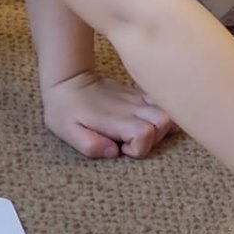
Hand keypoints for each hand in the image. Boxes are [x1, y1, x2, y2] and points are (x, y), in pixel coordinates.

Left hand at [42, 70, 174, 159]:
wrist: (68, 80)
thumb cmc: (65, 110)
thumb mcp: (68, 133)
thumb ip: (91, 145)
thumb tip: (114, 152)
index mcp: (116, 119)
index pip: (146, 134)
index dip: (139, 148)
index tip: (123, 148)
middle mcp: (132, 107)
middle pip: (165, 121)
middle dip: (157, 137)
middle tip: (135, 141)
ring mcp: (137, 98)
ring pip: (168, 110)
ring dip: (162, 126)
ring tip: (142, 132)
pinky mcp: (138, 93)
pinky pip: (161, 102)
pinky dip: (161, 113)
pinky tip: (145, 120)